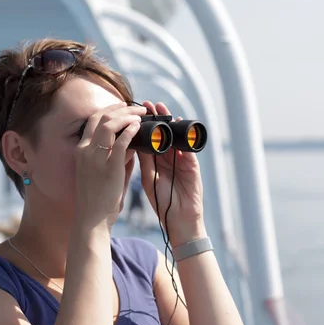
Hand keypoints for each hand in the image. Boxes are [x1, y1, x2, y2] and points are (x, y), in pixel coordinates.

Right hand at [74, 102, 146, 227]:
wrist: (91, 219)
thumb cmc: (98, 198)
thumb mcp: (102, 172)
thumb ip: (116, 156)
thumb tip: (131, 143)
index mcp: (81, 150)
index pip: (93, 120)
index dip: (110, 109)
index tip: (124, 106)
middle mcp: (85, 150)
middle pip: (101, 117)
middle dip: (121, 108)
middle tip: (137, 107)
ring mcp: (95, 158)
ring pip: (110, 124)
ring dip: (127, 116)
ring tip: (141, 115)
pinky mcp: (109, 167)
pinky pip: (120, 141)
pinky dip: (130, 130)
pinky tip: (139, 127)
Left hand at [137, 101, 205, 245]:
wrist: (179, 220)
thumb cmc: (162, 202)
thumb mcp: (149, 178)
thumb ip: (143, 161)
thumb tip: (131, 142)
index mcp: (157, 161)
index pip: (150, 138)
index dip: (144, 125)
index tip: (135, 111)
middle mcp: (170, 158)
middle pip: (164, 133)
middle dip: (158, 118)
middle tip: (150, 104)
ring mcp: (182, 160)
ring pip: (176, 137)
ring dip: (170, 123)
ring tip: (163, 110)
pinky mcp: (192, 166)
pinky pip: (188, 148)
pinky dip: (184, 137)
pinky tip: (179, 128)